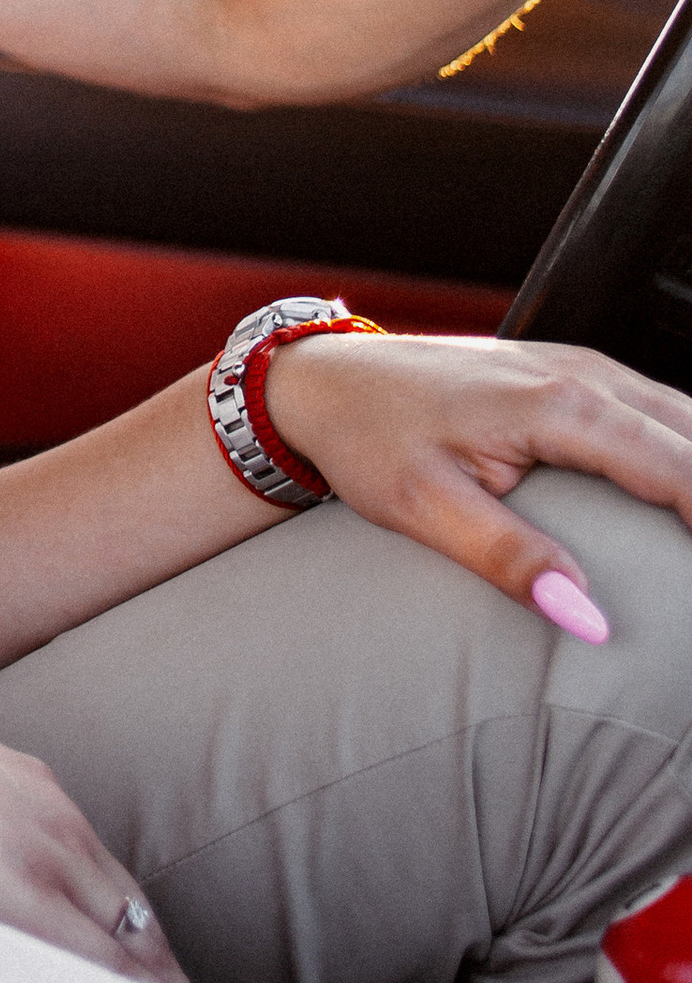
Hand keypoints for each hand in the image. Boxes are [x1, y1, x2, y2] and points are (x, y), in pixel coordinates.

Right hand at [0, 673, 194, 982]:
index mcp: (26, 787)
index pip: (105, 876)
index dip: (132, 932)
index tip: (152, 977)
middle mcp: (53, 816)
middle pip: (136, 913)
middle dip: (166, 973)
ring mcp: (42, 852)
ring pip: (132, 942)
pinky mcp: (20, 890)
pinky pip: (101, 961)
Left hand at [269, 328, 691, 632]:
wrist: (326, 378)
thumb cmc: (368, 438)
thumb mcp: (422, 507)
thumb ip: (507, 557)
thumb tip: (587, 617)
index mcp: (560, 405)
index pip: (679, 467)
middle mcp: (586, 373)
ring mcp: (584, 364)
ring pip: (685, 416)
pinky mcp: (576, 371)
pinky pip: (659, 409)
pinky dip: (684, 451)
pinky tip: (683, 500)